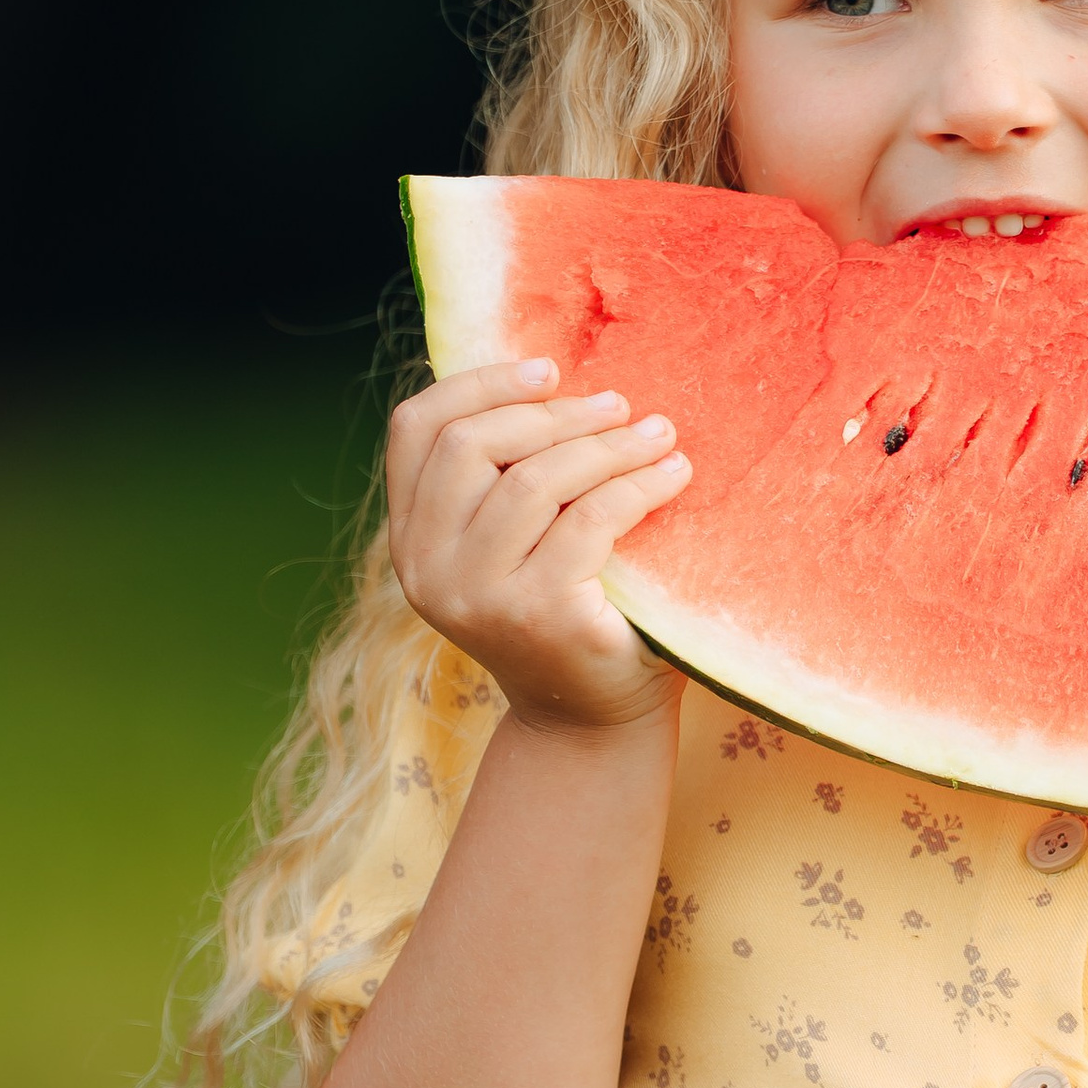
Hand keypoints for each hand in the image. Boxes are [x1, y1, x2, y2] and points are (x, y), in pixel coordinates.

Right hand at [385, 358, 691, 733]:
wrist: (592, 718)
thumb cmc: (567, 606)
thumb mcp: (516, 540)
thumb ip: (506, 474)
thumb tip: (553, 372)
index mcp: (413, 537)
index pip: (416, 430)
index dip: (479, 383)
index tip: (550, 369)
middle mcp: (427, 567)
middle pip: (472, 445)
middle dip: (556, 414)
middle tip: (621, 406)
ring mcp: (478, 595)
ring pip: (534, 480)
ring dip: (608, 445)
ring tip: (659, 434)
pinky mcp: (538, 614)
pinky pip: (591, 519)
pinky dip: (640, 486)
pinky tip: (674, 474)